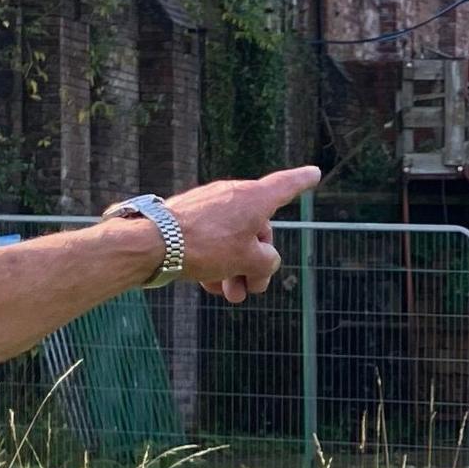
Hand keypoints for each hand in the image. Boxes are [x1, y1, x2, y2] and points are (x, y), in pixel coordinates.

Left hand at [162, 166, 322, 303]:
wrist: (153, 244)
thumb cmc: (206, 247)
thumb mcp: (249, 260)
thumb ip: (266, 262)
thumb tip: (260, 262)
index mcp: (255, 198)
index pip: (286, 186)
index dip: (303, 181)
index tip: (315, 172)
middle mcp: (233, 195)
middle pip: (258, 230)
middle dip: (257, 263)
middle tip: (251, 288)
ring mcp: (209, 205)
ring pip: (233, 240)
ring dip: (236, 270)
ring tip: (230, 295)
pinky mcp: (189, 218)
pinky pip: (212, 240)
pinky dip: (215, 262)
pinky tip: (208, 285)